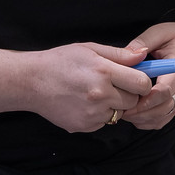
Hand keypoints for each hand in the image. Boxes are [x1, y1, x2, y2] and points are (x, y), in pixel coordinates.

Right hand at [29, 42, 153, 132]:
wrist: (31, 82)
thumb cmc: (59, 62)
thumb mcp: (89, 49)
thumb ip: (119, 54)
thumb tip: (143, 55)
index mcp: (104, 72)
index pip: (142, 84)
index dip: (141, 81)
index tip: (134, 79)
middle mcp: (100, 95)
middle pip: (133, 101)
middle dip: (127, 93)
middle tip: (111, 85)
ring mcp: (92, 114)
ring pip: (118, 113)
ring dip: (113, 105)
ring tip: (93, 93)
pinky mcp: (84, 126)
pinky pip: (103, 122)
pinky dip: (99, 115)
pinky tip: (83, 103)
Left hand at [120, 22, 174, 129]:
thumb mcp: (161, 32)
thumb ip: (144, 41)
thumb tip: (128, 53)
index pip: (165, 91)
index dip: (146, 98)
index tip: (128, 97)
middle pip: (162, 109)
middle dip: (139, 112)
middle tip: (120, 107)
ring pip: (161, 118)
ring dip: (141, 118)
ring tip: (124, 109)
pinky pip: (161, 121)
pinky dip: (146, 122)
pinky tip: (134, 113)